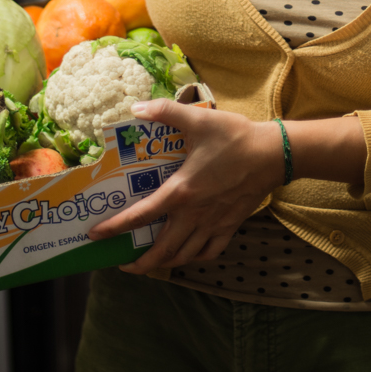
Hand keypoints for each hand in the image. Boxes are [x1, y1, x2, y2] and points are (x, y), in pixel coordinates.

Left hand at [88, 99, 280, 272]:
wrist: (274, 154)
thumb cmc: (235, 138)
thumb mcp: (198, 120)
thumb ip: (166, 112)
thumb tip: (137, 108)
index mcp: (181, 192)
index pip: (140, 216)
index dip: (114, 228)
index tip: (96, 235)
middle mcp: (194, 215)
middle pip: (161, 251)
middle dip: (139, 263)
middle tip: (123, 263)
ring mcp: (213, 224)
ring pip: (184, 256)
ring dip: (164, 263)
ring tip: (151, 262)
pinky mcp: (230, 226)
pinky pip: (210, 252)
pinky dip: (195, 257)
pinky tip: (189, 253)